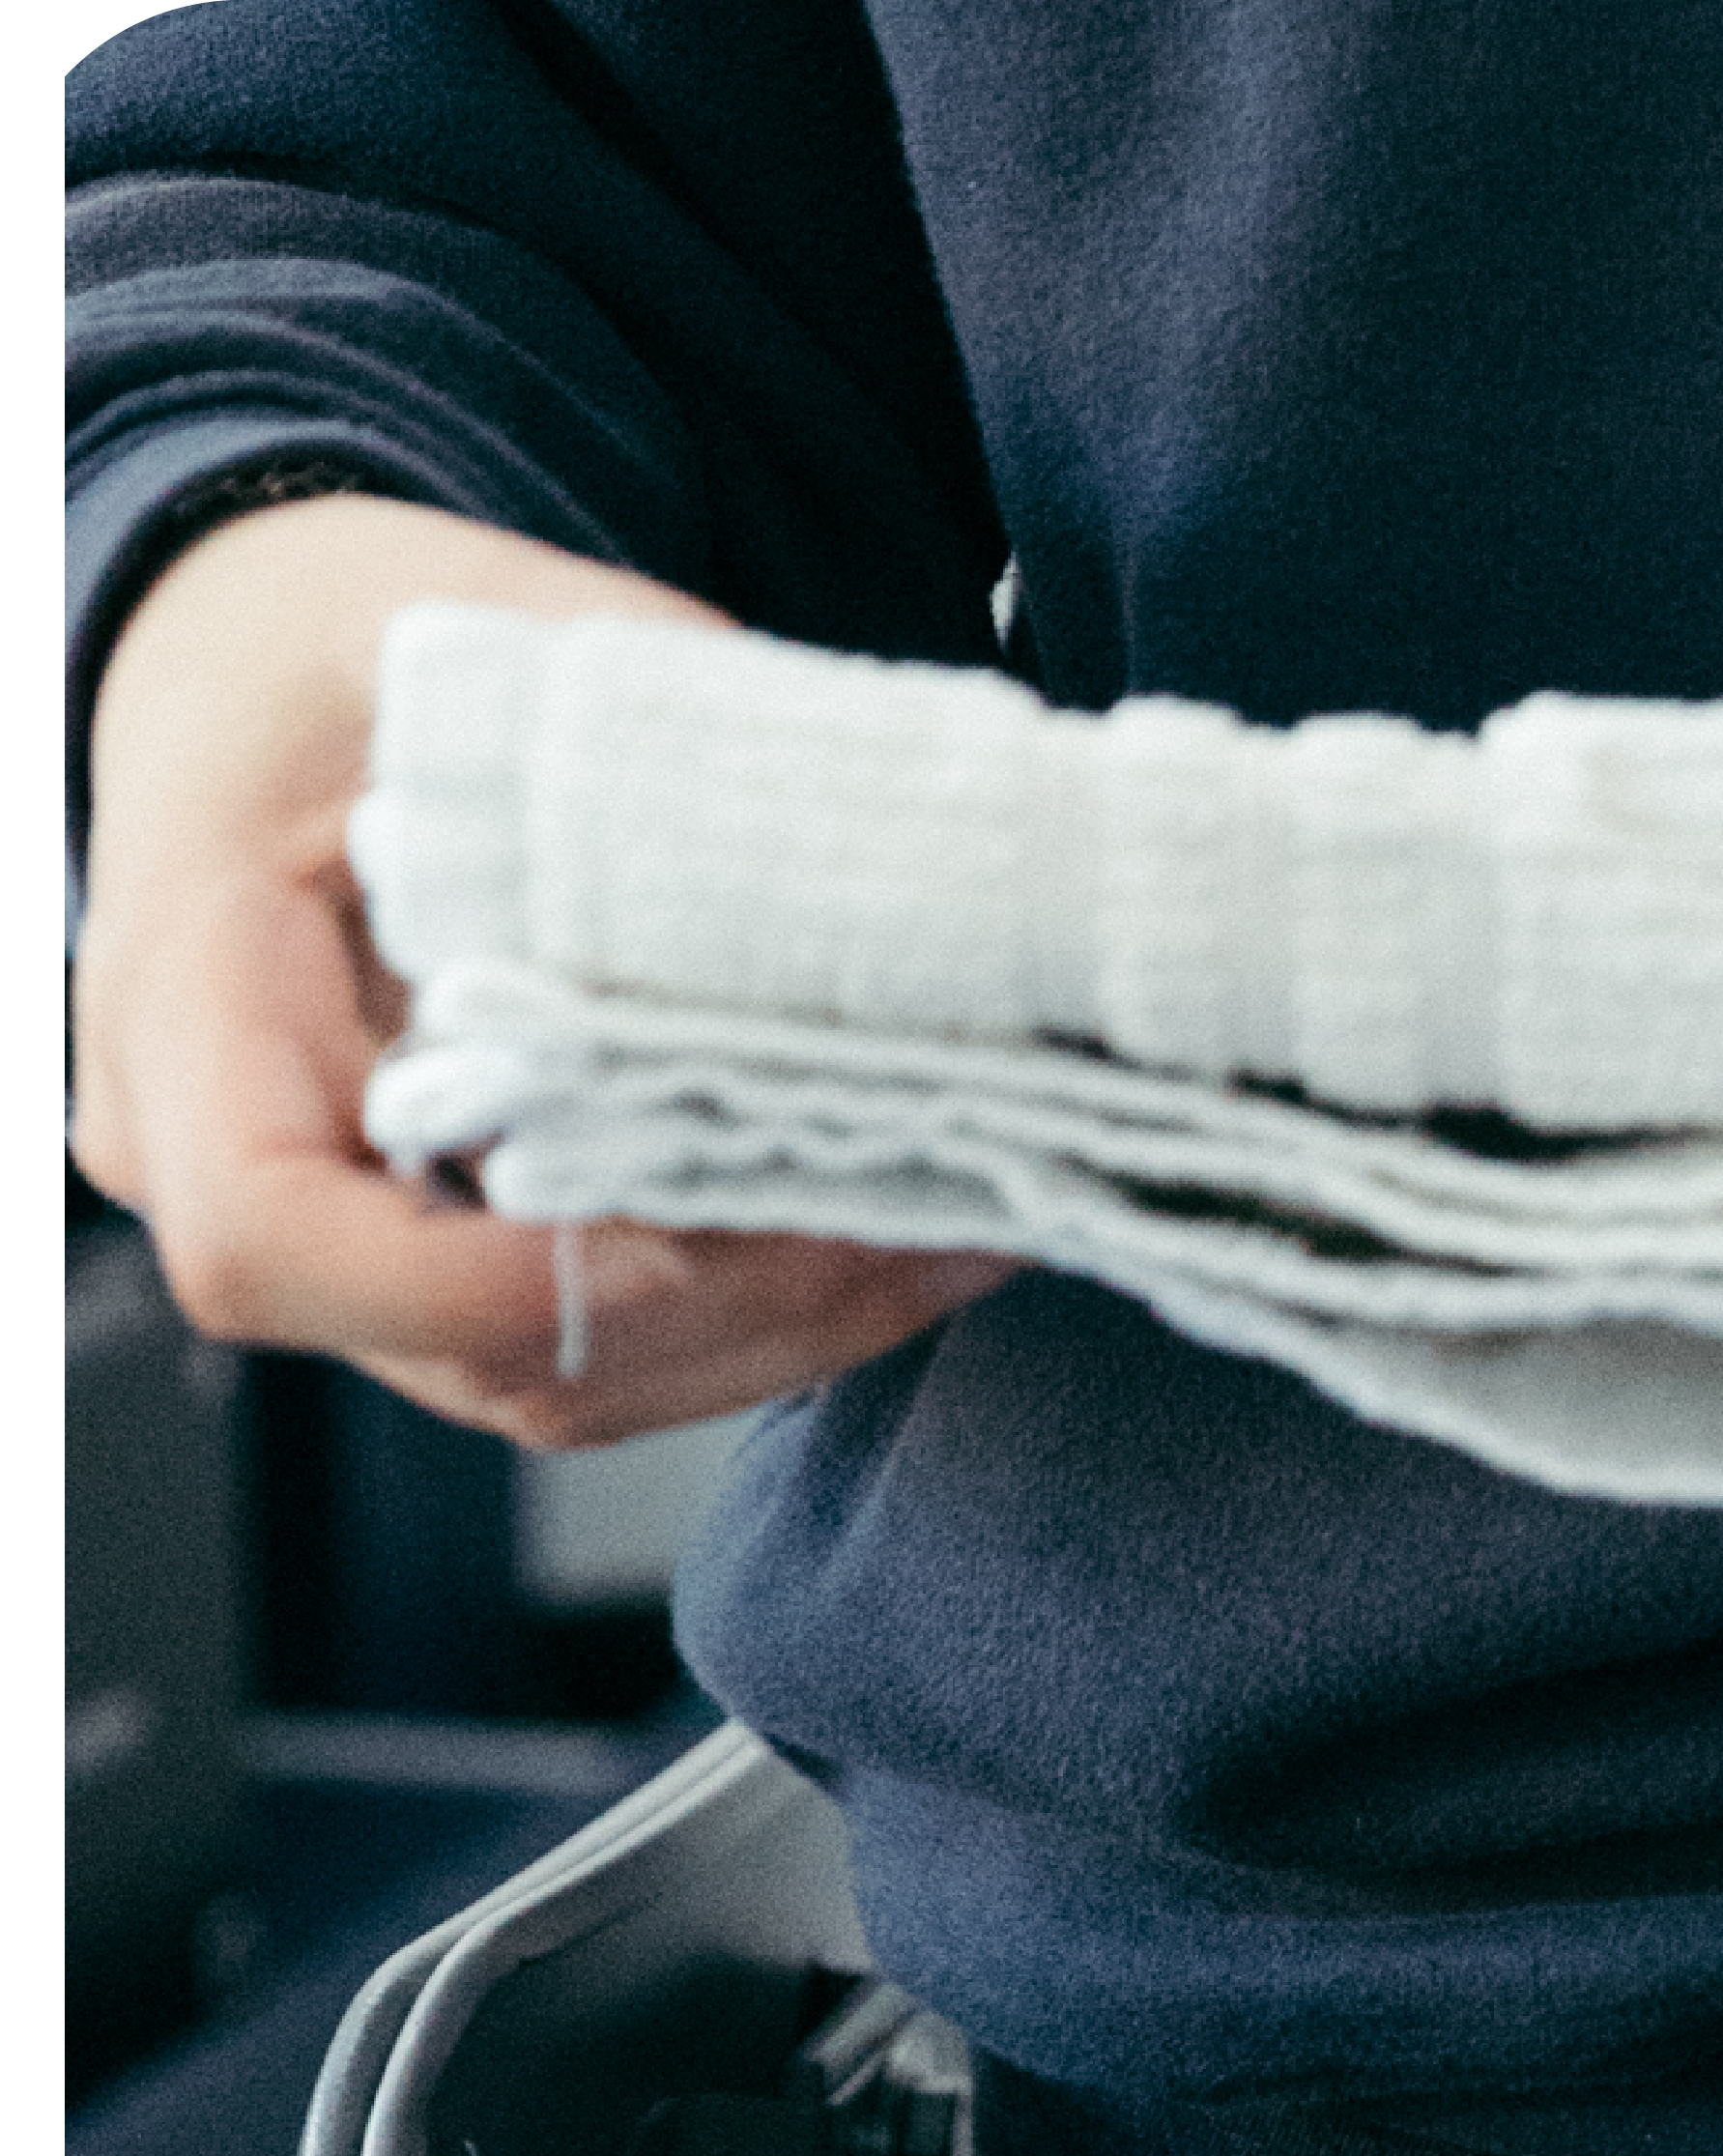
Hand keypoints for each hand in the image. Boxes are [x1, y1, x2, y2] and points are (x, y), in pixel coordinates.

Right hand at [71, 494, 1014, 1448]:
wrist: (265, 665)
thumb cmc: (354, 650)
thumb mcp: (480, 648)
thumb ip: (639, 776)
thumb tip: (870, 894)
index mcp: (187, 1010)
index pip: (277, 1237)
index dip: (495, 1282)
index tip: (704, 1226)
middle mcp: (225, 1164)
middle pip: (473, 1346)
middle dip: (733, 1299)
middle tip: (940, 1205)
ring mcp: (340, 1236)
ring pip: (568, 1377)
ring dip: (785, 1320)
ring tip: (973, 1214)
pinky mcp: (441, 1251)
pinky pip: (607, 1336)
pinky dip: (766, 1299)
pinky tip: (916, 1218)